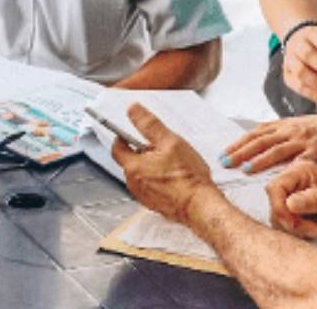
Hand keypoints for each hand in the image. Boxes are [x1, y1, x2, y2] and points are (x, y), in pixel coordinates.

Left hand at [110, 104, 216, 224]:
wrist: (199, 205)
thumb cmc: (187, 177)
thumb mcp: (170, 142)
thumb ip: (150, 125)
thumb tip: (133, 110)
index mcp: (133, 167)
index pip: (117, 148)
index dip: (122, 136)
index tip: (130, 130)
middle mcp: (133, 183)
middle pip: (130, 160)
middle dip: (142, 151)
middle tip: (161, 146)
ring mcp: (143, 195)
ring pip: (141, 173)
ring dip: (151, 165)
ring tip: (171, 161)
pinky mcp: (154, 203)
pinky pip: (150, 186)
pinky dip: (158, 178)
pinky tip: (174, 176)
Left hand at [221, 111, 316, 173]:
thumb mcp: (293, 127)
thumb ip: (276, 136)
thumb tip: (253, 145)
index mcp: (282, 126)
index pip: (255, 134)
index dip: (238, 144)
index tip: (223, 155)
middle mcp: (289, 131)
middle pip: (261, 141)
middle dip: (241, 152)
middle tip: (226, 162)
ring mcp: (303, 139)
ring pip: (278, 149)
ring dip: (260, 160)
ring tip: (246, 169)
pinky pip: (302, 159)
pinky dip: (290, 167)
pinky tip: (280, 176)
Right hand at [265, 162, 316, 239]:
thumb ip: (312, 199)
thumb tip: (289, 204)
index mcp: (300, 172)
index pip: (274, 188)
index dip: (279, 207)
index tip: (292, 222)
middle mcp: (294, 184)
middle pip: (275, 206)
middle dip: (290, 222)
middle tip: (312, 229)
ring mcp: (295, 199)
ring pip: (279, 219)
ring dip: (296, 229)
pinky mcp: (299, 213)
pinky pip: (288, 226)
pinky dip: (299, 233)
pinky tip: (316, 230)